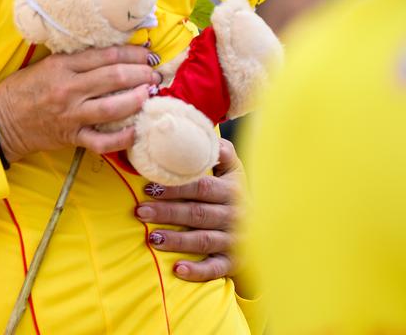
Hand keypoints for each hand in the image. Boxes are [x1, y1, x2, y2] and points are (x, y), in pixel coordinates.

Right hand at [0, 46, 160, 161]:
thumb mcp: (44, 65)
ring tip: (150, 94)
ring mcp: (72, 115)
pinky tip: (135, 130)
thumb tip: (109, 55)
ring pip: (114, 107)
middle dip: (141, 74)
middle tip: (154, 74)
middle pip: (114, 77)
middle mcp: (69, 89)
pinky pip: (103, 141)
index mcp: (61, 66)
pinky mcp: (72, 137)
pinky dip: (122, 138)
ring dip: (138, 99)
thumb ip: (74, 61)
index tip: (146, 54)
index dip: (132, 53)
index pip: (105, 55)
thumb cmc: (22, 90)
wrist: (1, 120)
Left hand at [136, 138, 251, 291]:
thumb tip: (206, 134)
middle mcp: (236, 215)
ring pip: (204, 240)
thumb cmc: (235, 195)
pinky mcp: (235, 262)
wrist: (266, 230)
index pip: (202, 187)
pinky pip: (217, 268)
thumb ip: (221, 153)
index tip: (148, 186)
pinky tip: (178, 270)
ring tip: (152, 238)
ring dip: (177, 240)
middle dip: (167, 212)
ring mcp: (236, 240)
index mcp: (233, 190)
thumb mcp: (234, 172)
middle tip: (140, 211)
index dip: (175, 187)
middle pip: (198, 213)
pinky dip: (198, 271)